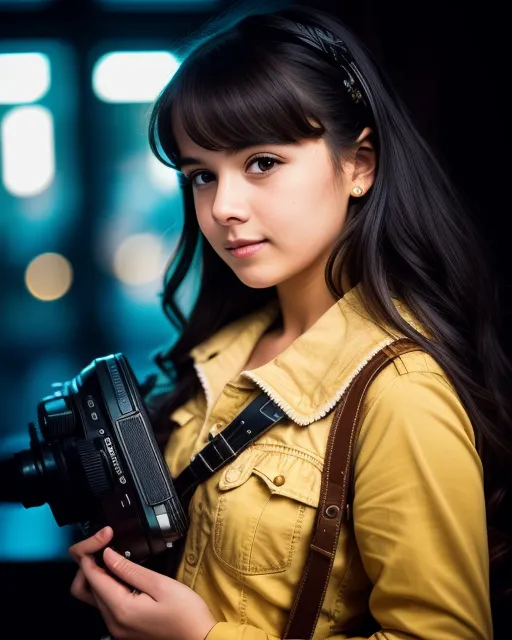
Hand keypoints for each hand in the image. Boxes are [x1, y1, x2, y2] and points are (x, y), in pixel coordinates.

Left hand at [68, 527, 216, 639]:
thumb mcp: (160, 584)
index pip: (93, 577)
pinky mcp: (124, 628)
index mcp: (121, 609)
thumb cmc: (185, 613)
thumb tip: (107, 555)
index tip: (102, 536)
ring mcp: (117, 628)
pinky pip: (106, 605)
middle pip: (87, 588)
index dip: (92, 553)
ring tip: (114, 557)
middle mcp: (113, 622)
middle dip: (90, 564)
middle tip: (105, 545)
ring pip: (94, 597)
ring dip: (98, 575)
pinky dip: (108, 587)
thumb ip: (130, 570)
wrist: (199, 638)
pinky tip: (122, 575)